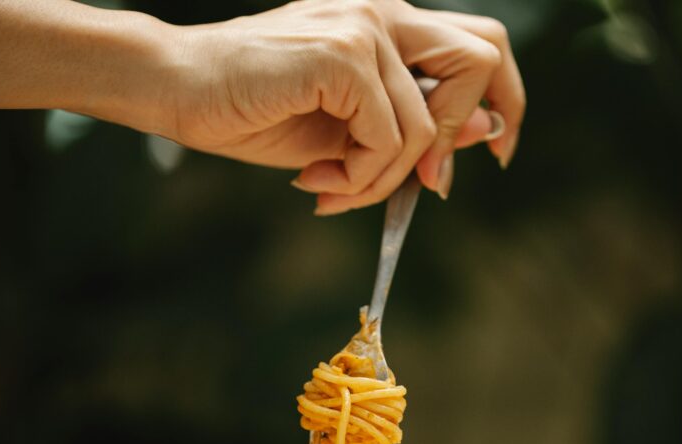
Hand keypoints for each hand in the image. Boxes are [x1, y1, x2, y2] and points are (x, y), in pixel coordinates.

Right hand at [168, 0, 525, 214]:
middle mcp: (385, 11)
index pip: (481, 44)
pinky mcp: (342, 53)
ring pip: (425, 127)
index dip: (506, 98)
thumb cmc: (253, 108)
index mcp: (389, 22)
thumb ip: (415, 126)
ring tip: (331, 188)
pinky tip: (316, 180)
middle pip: (483, 57)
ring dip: (383, 180)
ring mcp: (364, 26)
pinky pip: (388, 140)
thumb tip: (485, 130)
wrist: (175, 87)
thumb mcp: (350, 129)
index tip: (498, 150)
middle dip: (467, 132)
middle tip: (430, 186)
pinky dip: (360, 178)